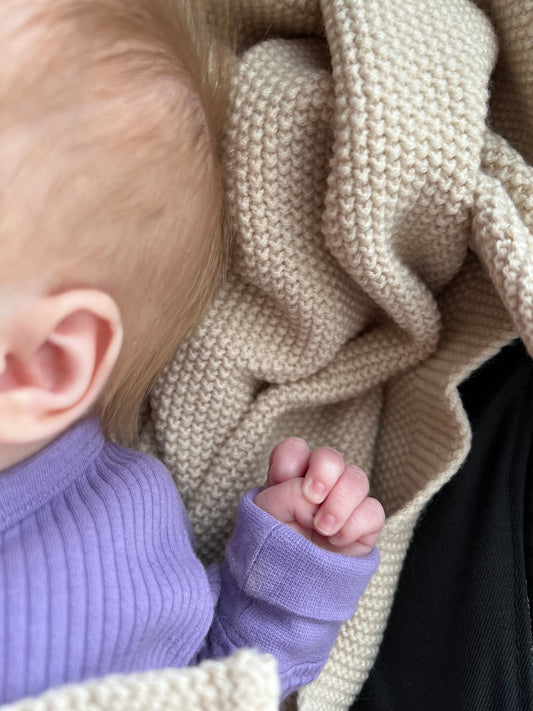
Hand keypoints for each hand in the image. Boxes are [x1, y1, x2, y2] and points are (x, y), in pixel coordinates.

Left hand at [254, 438, 384, 556]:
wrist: (289, 591)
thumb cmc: (272, 549)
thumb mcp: (265, 517)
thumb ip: (285, 495)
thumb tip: (314, 495)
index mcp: (289, 478)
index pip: (294, 450)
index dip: (292, 459)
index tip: (284, 480)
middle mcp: (319, 485)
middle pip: (330, 456)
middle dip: (324, 471)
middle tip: (313, 497)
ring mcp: (343, 504)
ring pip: (358, 478)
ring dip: (340, 501)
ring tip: (323, 528)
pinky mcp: (364, 526)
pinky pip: (373, 511)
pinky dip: (355, 524)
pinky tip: (337, 541)